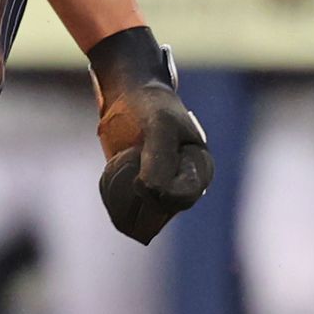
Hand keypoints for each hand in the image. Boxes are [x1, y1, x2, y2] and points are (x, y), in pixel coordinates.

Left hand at [88, 27, 212, 244]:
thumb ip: (159, 159)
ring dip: (121, 197)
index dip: (157, 192)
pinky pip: (124, 214)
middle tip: (128, 163)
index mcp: (200, 169)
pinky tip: (114, 171)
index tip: (140, 172)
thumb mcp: (159, 125)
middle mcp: (183, 186)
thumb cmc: (150, 105)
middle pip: (158, 215)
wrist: (127, 93)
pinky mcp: (139, 195)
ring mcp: (160, 193)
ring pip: (139, 220)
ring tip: (122, 164)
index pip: (180, 199)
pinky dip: (113, 197)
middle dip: (135, 195)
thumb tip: (151, 194)